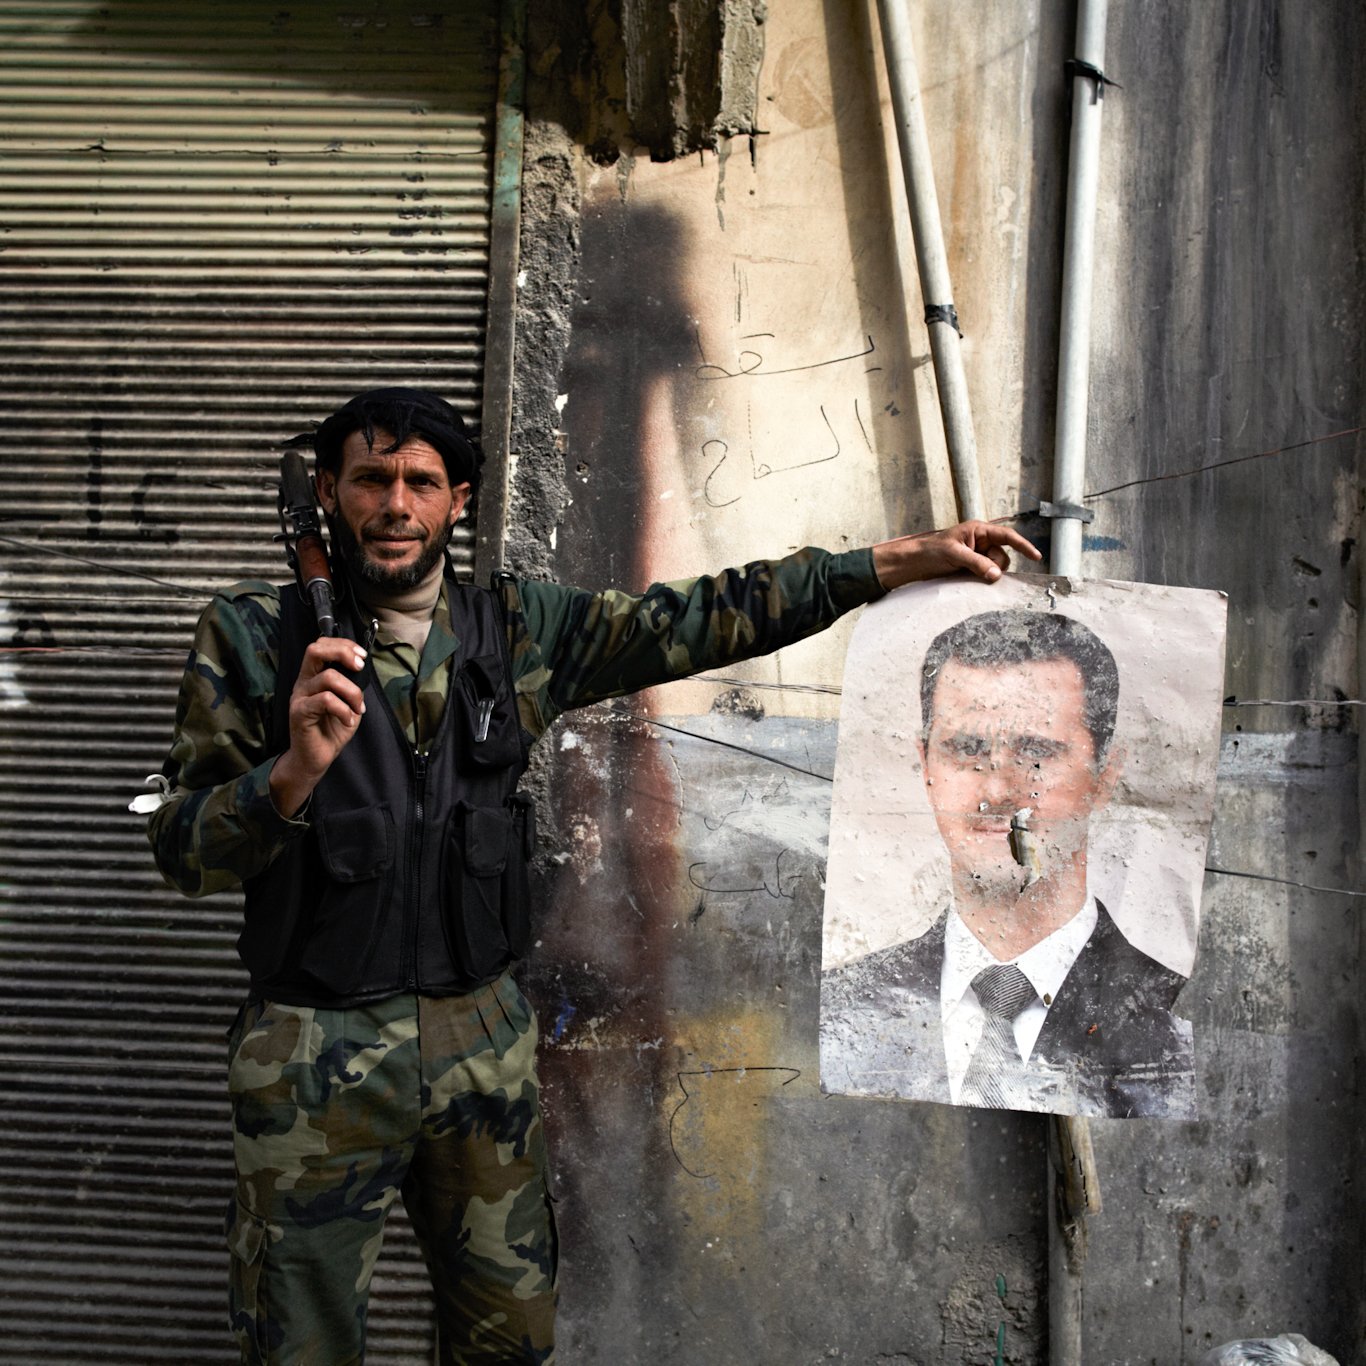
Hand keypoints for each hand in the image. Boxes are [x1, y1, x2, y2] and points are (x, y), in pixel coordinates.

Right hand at [268, 638, 367, 818]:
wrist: (315, 759)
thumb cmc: (331, 731)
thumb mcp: (348, 704)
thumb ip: (351, 685)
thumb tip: (361, 669)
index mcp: (313, 677)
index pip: (321, 646)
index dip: (343, 645)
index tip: (362, 656)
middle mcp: (303, 683)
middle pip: (315, 650)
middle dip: (342, 652)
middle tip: (359, 667)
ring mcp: (300, 697)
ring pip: (328, 678)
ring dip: (352, 692)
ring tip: (358, 709)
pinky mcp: (299, 712)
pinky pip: (326, 700)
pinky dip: (344, 709)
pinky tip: (348, 720)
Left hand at [871, 520, 1041, 590]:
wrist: (913, 563)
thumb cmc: (930, 551)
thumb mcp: (954, 554)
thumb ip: (977, 563)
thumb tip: (997, 575)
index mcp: (978, 530)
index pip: (1007, 537)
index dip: (1023, 546)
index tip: (1036, 556)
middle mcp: (980, 542)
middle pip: (1002, 557)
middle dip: (995, 566)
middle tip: (974, 569)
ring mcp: (977, 556)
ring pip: (995, 569)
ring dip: (987, 574)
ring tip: (966, 573)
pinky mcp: (971, 568)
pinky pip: (986, 575)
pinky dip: (983, 579)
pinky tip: (969, 579)